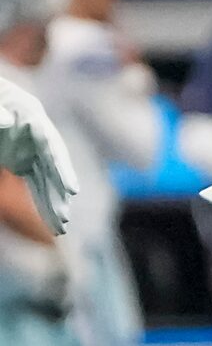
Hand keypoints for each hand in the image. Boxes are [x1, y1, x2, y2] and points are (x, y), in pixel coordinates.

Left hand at [0, 82, 76, 234]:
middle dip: (59, 195)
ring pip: (47, 180)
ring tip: (61, 229)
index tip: (71, 190)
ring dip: (54, 204)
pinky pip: (37, 183)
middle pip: (53, 168)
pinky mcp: (24, 161)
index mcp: (33, 117)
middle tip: (64, 219)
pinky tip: (54, 217)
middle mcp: (39, 136)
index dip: (61, 169)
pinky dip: (44, 200)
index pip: (50, 147)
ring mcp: (32, 150)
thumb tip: (6, 123)